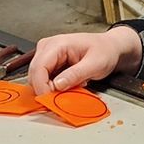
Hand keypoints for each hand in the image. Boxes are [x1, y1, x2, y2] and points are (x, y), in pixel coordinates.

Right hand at [27, 28, 141, 93]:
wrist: (109, 47)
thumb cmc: (104, 51)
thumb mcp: (95, 64)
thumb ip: (76, 75)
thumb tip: (57, 85)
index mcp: (58, 44)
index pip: (39, 67)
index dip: (42, 86)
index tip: (50, 99)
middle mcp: (48, 47)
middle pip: (34, 74)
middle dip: (46, 89)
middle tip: (63, 97)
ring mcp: (47, 54)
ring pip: (37, 78)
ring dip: (51, 88)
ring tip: (72, 85)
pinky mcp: (49, 62)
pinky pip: (44, 78)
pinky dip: (54, 86)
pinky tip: (69, 83)